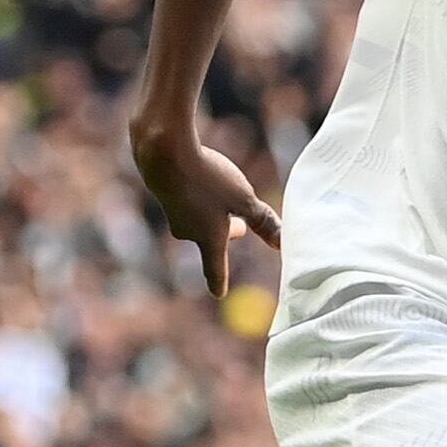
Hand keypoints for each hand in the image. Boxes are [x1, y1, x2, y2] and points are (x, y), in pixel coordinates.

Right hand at [129, 111, 282, 297]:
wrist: (163, 152)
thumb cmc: (207, 178)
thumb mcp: (244, 198)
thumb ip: (263, 221)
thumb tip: (282, 244)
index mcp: (209, 238)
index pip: (216, 267)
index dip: (219, 281)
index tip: (219, 293)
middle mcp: (187, 231)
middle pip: (211, 238)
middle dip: (227, 231)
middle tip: (240, 223)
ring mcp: (172, 213)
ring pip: (199, 217)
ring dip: (212, 209)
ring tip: (218, 189)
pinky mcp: (164, 194)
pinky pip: (188, 200)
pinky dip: (198, 192)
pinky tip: (196, 173)